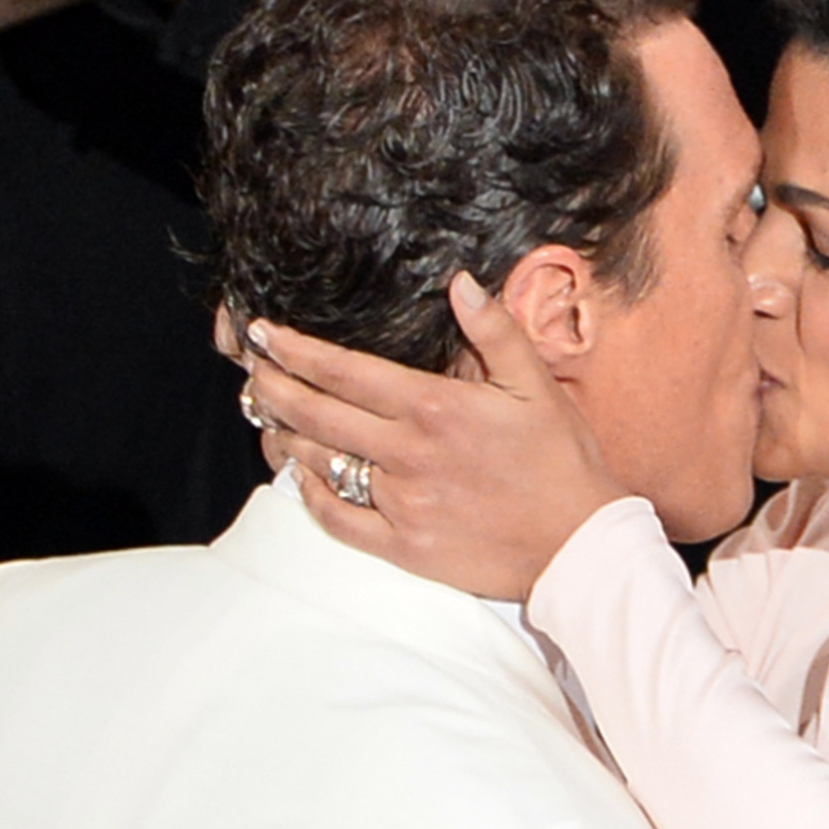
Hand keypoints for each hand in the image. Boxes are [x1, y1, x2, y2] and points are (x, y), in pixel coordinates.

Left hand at [244, 284, 623, 602]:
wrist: (578, 545)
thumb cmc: (562, 464)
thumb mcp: (537, 387)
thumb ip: (495, 332)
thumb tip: (460, 283)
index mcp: (435, 407)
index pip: (344, 371)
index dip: (295, 350)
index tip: (264, 335)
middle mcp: (409, 454)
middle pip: (318, 414)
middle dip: (273, 387)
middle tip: (249, 370)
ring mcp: (402, 502)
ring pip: (319, 464)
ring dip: (285, 437)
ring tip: (267, 417)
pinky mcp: (404, 545)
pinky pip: (339, 520)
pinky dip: (312, 496)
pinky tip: (300, 478)